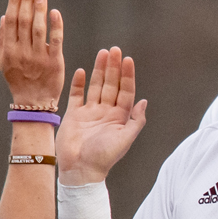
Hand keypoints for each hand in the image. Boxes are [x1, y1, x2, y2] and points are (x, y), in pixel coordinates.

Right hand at [0, 0, 65, 106]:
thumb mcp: (4, 61)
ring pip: (38, 28)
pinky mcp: (54, 62)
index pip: (11, 21)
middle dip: (27, 0)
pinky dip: (55, 25)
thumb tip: (4, 16)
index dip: (15, 3)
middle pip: (24, 21)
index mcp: (9, 50)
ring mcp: (38, 57)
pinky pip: (55, 40)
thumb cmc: (18, 80)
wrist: (33, 102)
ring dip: (39, 8)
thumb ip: (3, 39)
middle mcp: (22, 52)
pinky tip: (54, 12)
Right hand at [56, 48, 148, 183]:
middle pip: (110, 85)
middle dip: (113, 67)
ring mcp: (89, 112)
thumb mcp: (125, 139)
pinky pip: (76, 95)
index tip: (128, 60)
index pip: (125, 91)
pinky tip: (81, 70)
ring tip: (102, 53)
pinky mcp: (73, 115)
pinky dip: (78, 83)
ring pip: (95, 86)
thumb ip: (136, 120)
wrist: (80, 169)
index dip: (127, 76)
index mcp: (119, 117)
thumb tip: (144, 101)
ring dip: (98, 70)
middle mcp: (105, 112)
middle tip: (114, 49)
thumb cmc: (104, 157)